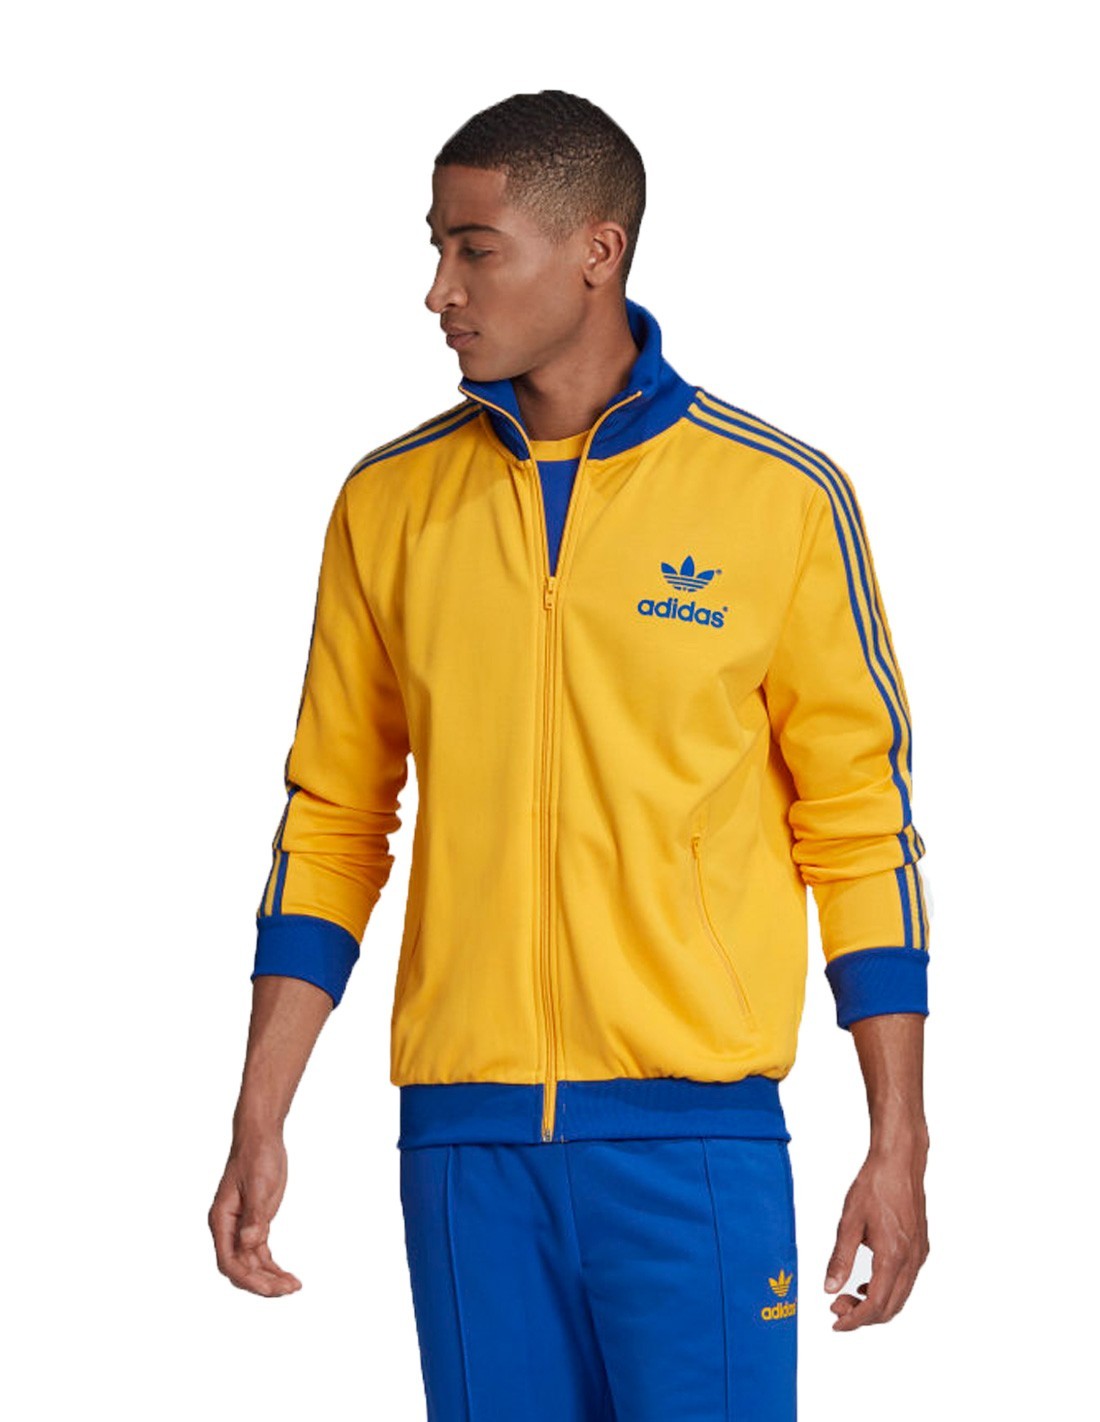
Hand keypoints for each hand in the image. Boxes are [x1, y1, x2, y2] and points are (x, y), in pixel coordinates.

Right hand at [209, 1128, 301, 1296]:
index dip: (247, 1278)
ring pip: (252, 1264)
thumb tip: (249, 1243)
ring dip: (270, 1278)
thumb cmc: (256, 1156)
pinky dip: (274, 1267)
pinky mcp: (256, 1225)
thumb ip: (255, 1215)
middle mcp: (228, 1228)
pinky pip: (261, 1255)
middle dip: (262, 1282)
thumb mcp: (259, 1184)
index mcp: (221, 1219)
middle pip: (240, 1268)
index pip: (228, 1260)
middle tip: (288, 1289)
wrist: (261, 1138)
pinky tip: (289, 1278)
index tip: (269, 1287)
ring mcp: (241, 1228)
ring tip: (294, 1287)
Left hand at [824, 1130, 928, 1330]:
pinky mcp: (921, 1248)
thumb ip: (840, 1258)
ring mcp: (919, 1255)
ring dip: (875, 1305)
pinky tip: (868, 1282)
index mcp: (893, 1256)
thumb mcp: (849, 1222)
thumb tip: (829, 1288)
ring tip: (849, 1296)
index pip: (876, 1305)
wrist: (899, 1162)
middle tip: (837, 1307)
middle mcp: (911, 1260)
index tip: (836, 1322)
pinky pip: (906, 1282)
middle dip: (863, 1316)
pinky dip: (887, 1291)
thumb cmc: (874, 1186)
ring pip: (900, 1297)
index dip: (855, 1320)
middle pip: (890, 1307)